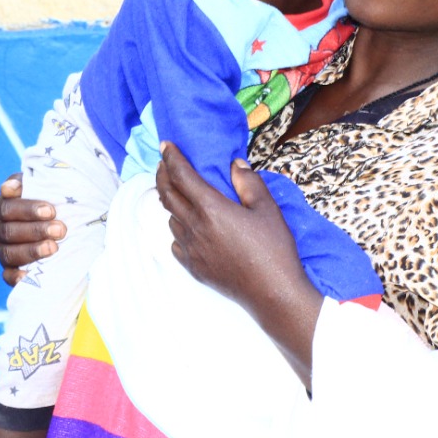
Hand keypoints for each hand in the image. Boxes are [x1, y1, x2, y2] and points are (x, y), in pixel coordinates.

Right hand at [0, 174, 65, 284]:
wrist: (55, 222)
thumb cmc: (46, 201)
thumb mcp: (38, 186)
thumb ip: (27, 183)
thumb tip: (9, 188)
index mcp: (0, 208)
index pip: (7, 208)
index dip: (27, 210)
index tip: (50, 211)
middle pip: (9, 232)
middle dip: (36, 231)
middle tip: (60, 230)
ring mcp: (1, 251)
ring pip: (9, 254)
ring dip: (31, 251)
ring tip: (54, 248)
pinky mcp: (9, 270)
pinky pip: (7, 276)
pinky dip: (16, 277)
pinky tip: (29, 275)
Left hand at [155, 143, 321, 385]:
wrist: (272, 292)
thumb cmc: (274, 248)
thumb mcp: (267, 209)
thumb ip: (248, 182)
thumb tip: (235, 165)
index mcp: (211, 208)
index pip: (182, 176)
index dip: (171, 158)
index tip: (165, 145)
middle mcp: (194, 227)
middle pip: (168, 195)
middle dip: (163, 175)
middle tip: (164, 163)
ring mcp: (190, 249)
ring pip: (171, 218)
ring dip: (171, 202)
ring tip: (178, 193)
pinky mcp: (192, 266)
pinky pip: (176, 241)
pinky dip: (178, 228)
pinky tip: (188, 227)